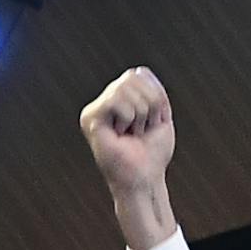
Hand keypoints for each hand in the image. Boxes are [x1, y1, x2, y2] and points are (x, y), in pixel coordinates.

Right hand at [79, 67, 177, 249]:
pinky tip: (121, 133)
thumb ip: (153, 89)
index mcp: (120, 100)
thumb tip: (139, 70)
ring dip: (139, 113)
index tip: (151, 121)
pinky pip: (115, 100)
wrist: (144, 179)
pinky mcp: (89, 119)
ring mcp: (95, 110)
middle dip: (148, 103)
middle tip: (141, 129)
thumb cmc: (152, 153)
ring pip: (125, 87)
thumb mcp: (161, 113)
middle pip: (133, 77)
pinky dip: (127, 117)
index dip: (155, 95)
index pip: (139, 74)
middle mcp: (104, 103)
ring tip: (132, 133)